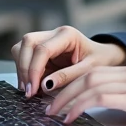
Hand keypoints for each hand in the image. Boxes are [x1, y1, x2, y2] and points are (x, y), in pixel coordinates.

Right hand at [11, 25, 125, 97]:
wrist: (104, 57)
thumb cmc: (99, 61)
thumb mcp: (89, 70)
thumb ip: (68, 76)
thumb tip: (44, 85)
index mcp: (67, 34)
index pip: (43, 49)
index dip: (34, 70)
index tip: (33, 89)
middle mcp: (54, 34)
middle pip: (27, 43)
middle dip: (24, 68)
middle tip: (29, 91)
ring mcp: (46, 40)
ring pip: (21, 48)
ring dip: (22, 69)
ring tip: (30, 90)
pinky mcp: (41, 50)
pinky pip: (24, 57)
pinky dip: (24, 71)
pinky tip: (32, 86)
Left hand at [46, 65, 125, 124]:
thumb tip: (110, 111)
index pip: (95, 72)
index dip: (74, 83)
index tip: (60, 97)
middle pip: (87, 75)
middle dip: (64, 91)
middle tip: (49, 107)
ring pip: (89, 84)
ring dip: (67, 99)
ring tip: (55, 113)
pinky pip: (100, 97)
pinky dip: (81, 105)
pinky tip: (72, 116)